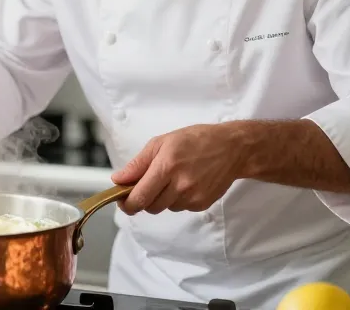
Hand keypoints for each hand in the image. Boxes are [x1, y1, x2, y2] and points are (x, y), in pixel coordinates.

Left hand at [111, 123, 246, 214]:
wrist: (232, 149)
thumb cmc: (195, 140)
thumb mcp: (161, 143)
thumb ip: (137, 164)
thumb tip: (118, 180)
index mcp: (166, 167)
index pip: (139, 197)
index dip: (127, 204)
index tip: (122, 201)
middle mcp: (180, 185)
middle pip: (150, 207)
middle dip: (144, 199)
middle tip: (147, 185)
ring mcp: (193, 197)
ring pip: (165, 208)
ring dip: (162, 198)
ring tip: (171, 179)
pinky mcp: (202, 204)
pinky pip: (180, 208)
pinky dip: (177, 199)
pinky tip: (185, 183)